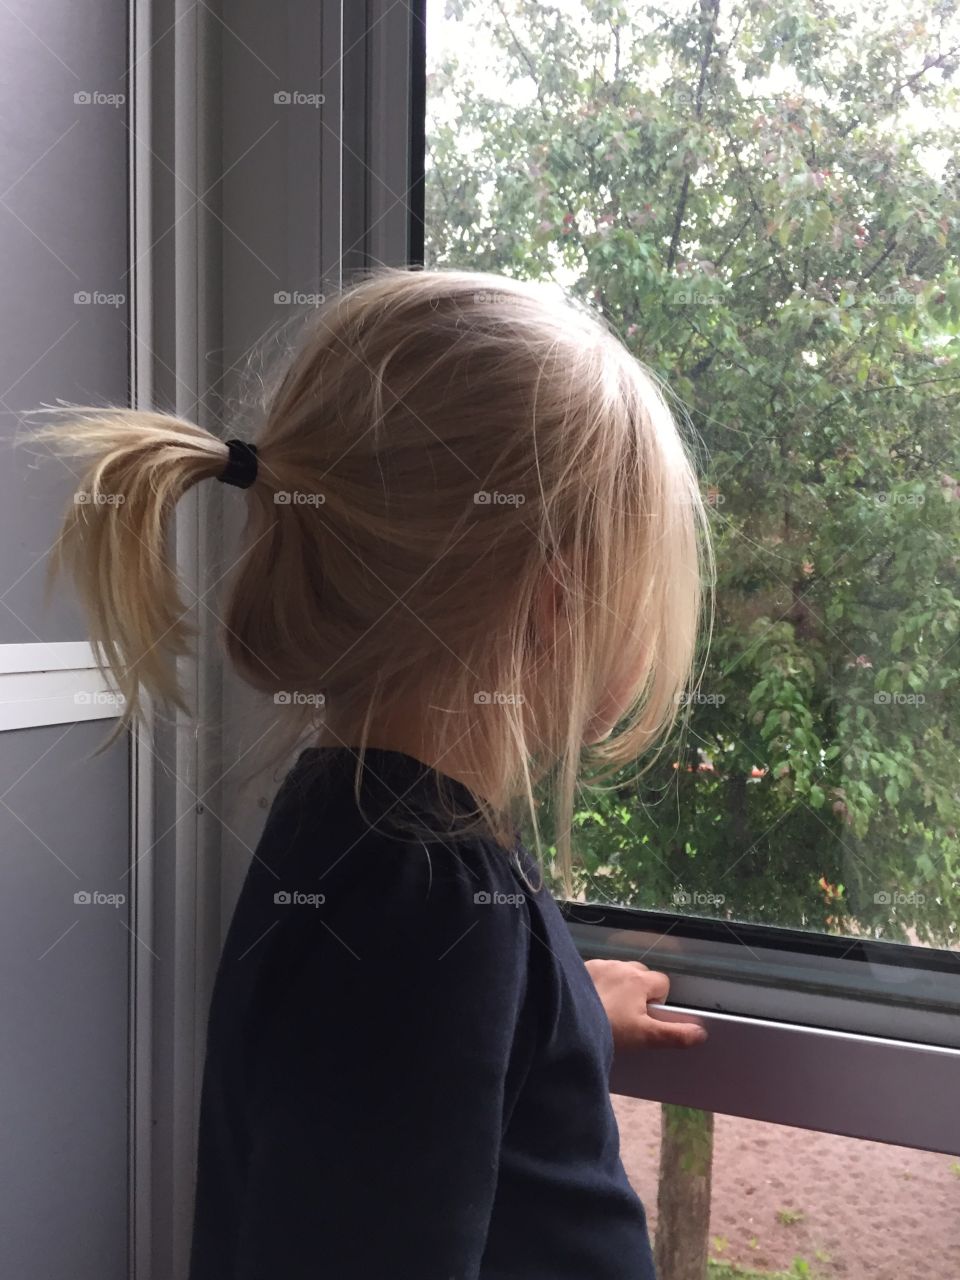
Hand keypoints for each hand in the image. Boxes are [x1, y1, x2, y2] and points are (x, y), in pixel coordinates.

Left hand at [584, 958, 707, 1050]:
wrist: (567, 1023)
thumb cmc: (609, 1029)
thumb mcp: (644, 1036)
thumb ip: (674, 1034)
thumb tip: (701, 1033)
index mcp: (640, 979)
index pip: (662, 983)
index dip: (658, 1001)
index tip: (646, 1018)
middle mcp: (621, 965)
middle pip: (641, 974)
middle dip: (639, 990)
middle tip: (627, 1015)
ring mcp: (599, 965)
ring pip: (619, 971)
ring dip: (619, 985)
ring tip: (608, 1009)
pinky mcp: (580, 968)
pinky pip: (598, 972)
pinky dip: (598, 983)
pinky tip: (591, 1001)